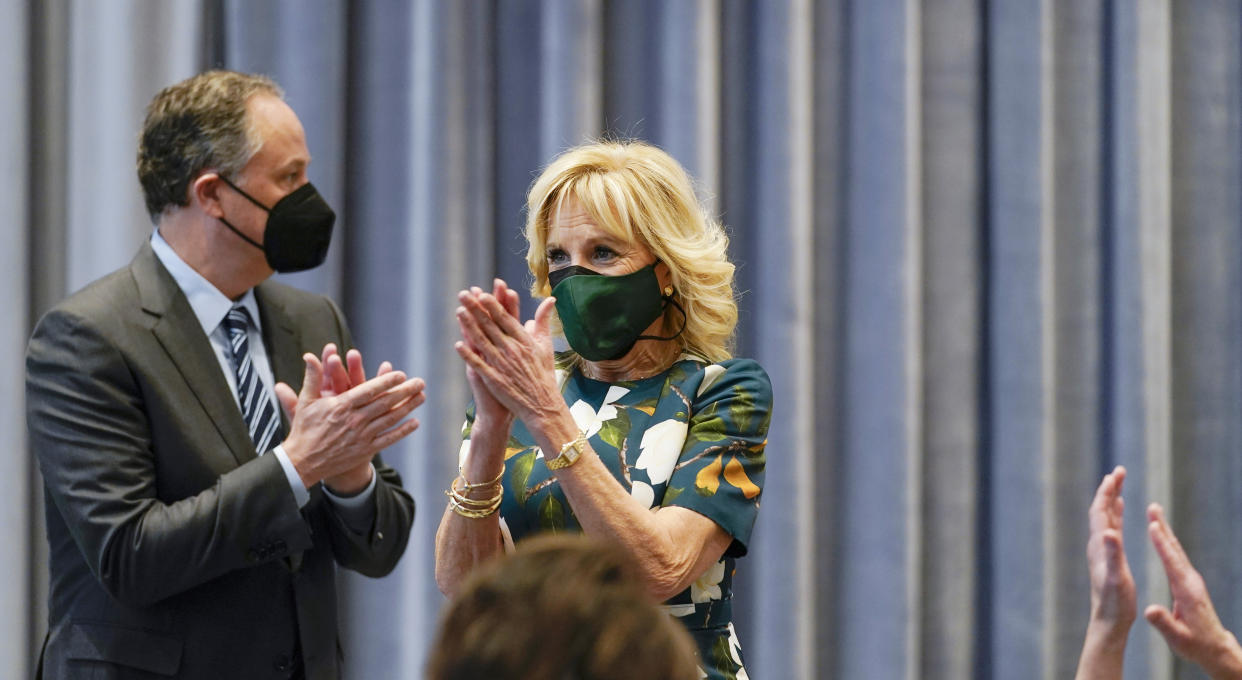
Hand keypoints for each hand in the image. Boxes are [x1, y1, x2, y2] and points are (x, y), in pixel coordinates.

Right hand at [278, 352, 425, 489]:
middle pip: (384, 403)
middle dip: (404, 392)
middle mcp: (354, 420)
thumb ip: (313, 378)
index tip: (400, 374)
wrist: (303, 462)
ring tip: (422, 396)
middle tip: (420, 382)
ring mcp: (361, 436)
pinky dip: (402, 431)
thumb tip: (309, 356)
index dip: (386, 382)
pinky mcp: (365, 450)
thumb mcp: (305, 401)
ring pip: (389, 419)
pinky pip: (388, 439)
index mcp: (341, 406)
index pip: (368, 391)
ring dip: (408, 407)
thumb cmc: (304, 429)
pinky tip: (415, 423)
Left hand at [453, 281, 559, 425]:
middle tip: (464, 294)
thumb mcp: (546, 345)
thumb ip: (544, 321)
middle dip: (476, 309)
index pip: (506, 319)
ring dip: (469, 326)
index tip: (482, 294)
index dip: (493, 306)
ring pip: (482, 341)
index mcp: (524, 341)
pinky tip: (458, 344)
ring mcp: (502, 365)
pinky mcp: (494, 379)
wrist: (542, 404)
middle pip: (490, 326)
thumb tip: (550, 300)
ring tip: (459, 312)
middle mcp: (512, 350)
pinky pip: (479, 364)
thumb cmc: (544, 374)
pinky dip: (468, 354)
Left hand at [1087, 466, 1136, 628]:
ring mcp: (1102, 549)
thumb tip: (1109, 532)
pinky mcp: (1108, 556)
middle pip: (1100, 510)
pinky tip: (1119, 510)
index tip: (1115, 475)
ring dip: (1111, 499)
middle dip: (1109, 490)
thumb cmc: (1115, 601)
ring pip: (1105, 517)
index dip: (1107, 493)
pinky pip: (1110, 528)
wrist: (1109, 619)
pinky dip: (1115, 514)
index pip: (1100, 512)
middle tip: (1120, 471)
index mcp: (1100, 545)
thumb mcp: (1117, 578)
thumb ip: (1113, 555)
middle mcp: (1097, 544)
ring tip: (1118, 483)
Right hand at [1145, 503, 1241, 678]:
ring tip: (1154, 514)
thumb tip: (1149, 610)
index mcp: (1186, 592)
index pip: (1172, 562)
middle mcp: (1190, 581)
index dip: (1162, 544)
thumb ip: (1163, 623)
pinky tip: (1161, 536)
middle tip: (1153, 507)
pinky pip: (1176, 557)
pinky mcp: (1189, 582)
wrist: (1215, 648)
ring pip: (1176, 550)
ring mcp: (1191, 580)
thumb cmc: (1195, 644)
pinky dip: (1166, 543)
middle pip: (1175, 549)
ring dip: (1164, 531)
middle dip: (1162, 527)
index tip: (1152, 525)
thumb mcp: (1177, 638)